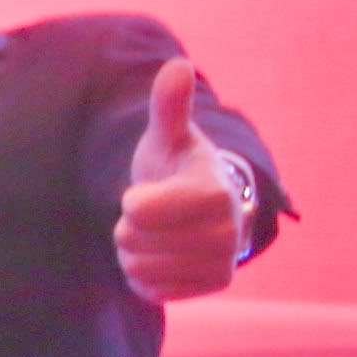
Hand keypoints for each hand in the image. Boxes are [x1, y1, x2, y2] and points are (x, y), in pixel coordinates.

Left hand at [114, 58, 244, 302]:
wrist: (206, 208)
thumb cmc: (178, 167)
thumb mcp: (169, 137)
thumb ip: (168, 106)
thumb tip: (177, 65)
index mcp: (213, 191)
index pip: (137, 210)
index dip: (131, 200)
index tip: (149, 192)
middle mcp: (226, 230)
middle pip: (131, 240)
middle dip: (130, 226)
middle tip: (155, 213)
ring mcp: (222, 262)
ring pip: (136, 268)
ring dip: (135, 251)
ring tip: (159, 233)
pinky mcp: (211, 286)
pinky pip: (149, 291)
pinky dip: (145, 275)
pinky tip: (165, 255)